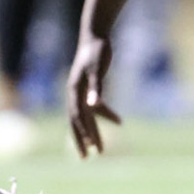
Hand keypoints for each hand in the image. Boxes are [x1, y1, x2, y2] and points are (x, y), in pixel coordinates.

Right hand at [66, 33, 121, 157]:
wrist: (95, 35)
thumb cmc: (97, 50)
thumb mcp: (97, 69)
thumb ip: (96, 87)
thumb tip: (93, 105)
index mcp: (74, 90)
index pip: (78, 117)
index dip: (84, 133)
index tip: (91, 149)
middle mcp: (75, 93)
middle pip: (77, 121)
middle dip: (82, 139)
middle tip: (86, 158)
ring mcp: (82, 91)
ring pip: (86, 116)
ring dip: (93, 131)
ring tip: (99, 149)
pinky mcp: (90, 87)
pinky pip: (97, 106)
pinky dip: (107, 115)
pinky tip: (119, 122)